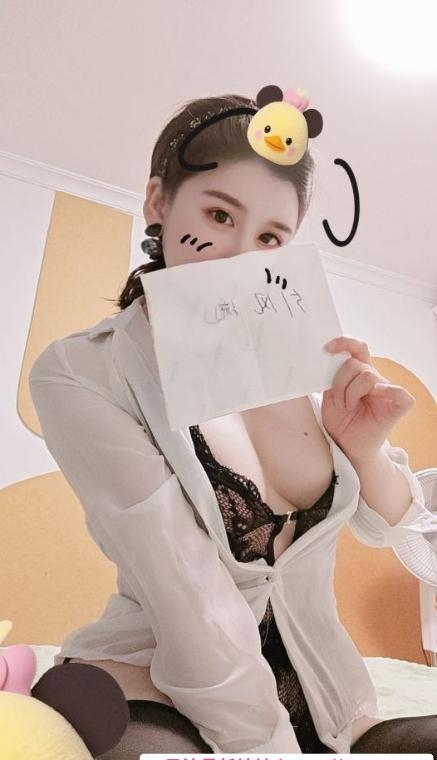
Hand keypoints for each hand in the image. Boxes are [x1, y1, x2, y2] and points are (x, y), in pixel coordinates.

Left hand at [322, 335, 414, 463]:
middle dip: (340, 382)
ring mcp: (386, 391)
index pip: (356, 348)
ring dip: (350, 393)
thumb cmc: (340, 422)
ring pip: (367, 376)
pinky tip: (374, 398)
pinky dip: (387, 392)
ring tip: (347, 407)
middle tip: (338, 401)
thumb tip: (327, 360)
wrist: (347, 446)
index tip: (327, 348)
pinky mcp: (397, 406)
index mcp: (357, 373)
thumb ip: (331, 377)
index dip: (344, 343)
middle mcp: (373, 379)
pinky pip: (399, 393)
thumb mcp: (328, 396)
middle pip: (356, 364)